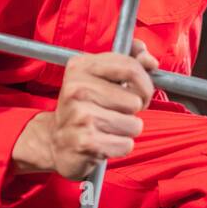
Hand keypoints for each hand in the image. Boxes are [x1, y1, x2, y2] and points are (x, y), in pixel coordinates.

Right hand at [12, 39, 158, 179]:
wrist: (55, 141)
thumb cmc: (84, 107)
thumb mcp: (100, 78)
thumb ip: (129, 64)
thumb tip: (151, 61)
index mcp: (80, 66)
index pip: (131, 68)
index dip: (145, 83)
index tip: (140, 92)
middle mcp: (77, 89)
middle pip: (135, 100)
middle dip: (135, 110)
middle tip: (120, 111)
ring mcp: (80, 116)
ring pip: (133, 124)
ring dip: (127, 130)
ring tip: (108, 127)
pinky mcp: (86, 142)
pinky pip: (126, 144)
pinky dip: (120, 146)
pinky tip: (104, 141)